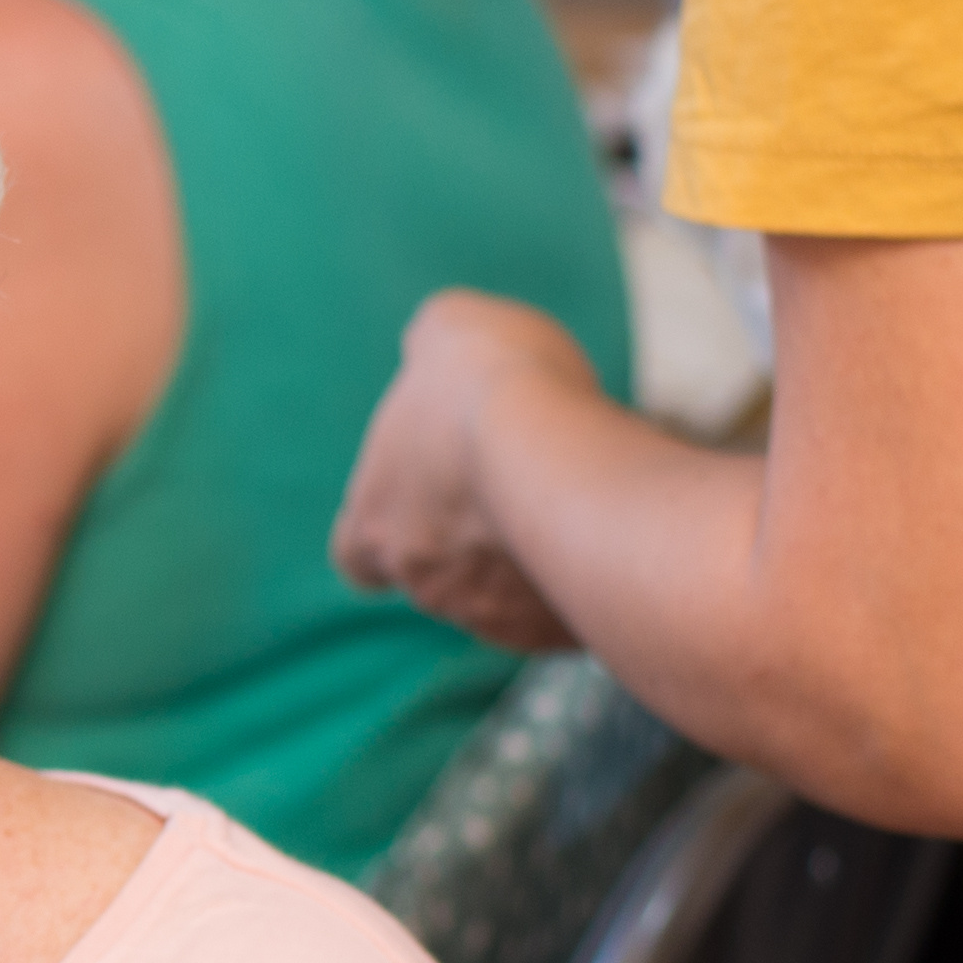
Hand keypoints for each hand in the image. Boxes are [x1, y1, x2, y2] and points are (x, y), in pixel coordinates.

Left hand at [331, 292, 605, 651]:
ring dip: (527, 561)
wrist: (562, 456)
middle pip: (435, 576)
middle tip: (515, 486)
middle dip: (469, 540)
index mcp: (373, 525)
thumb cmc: (488, 387)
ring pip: (504, 598)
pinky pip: (566, 615)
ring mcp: (492, 616)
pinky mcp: (558, 633)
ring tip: (568, 504)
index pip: (355, 555)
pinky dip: (581, 586)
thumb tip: (435, 344)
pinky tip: (607, 538)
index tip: (419, 501)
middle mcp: (423, 584)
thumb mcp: (447, 329)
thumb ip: (432, 347)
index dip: (385, 530)